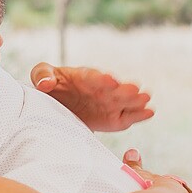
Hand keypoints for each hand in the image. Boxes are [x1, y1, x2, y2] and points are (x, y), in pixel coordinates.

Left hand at [30, 64, 153, 132]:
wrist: (57, 100)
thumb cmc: (51, 84)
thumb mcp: (41, 74)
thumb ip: (42, 74)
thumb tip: (45, 84)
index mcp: (84, 77)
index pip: (93, 77)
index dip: (101, 79)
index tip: (109, 79)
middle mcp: (101, 88)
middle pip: (113, 89)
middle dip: (123, 90)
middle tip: (136, 90)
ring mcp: (108, 103)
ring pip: (124, 102)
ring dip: (134, 101)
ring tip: (146, 99)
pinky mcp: (112, 118)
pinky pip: (126, 117)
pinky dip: (138, 115)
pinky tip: (149, 112)